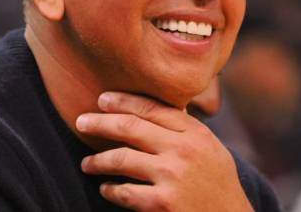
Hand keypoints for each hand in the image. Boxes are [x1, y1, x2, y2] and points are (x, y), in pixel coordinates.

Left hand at [76, 92, 254, 211]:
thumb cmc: (218, 184)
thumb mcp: (210, 149)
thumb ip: (185, 130)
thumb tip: (151, 109)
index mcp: (195, 133)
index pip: (152, 108)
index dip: (123, 101)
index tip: (103, 99)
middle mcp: (184, 150)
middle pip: (131, 127)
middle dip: (100, 122)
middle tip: (81, 122)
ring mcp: (172, 176)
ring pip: (121, 158)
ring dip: (97, 160)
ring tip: (87, 163)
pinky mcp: (162, 203)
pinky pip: (124, 192)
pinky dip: (110, 189)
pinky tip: (106, 188)